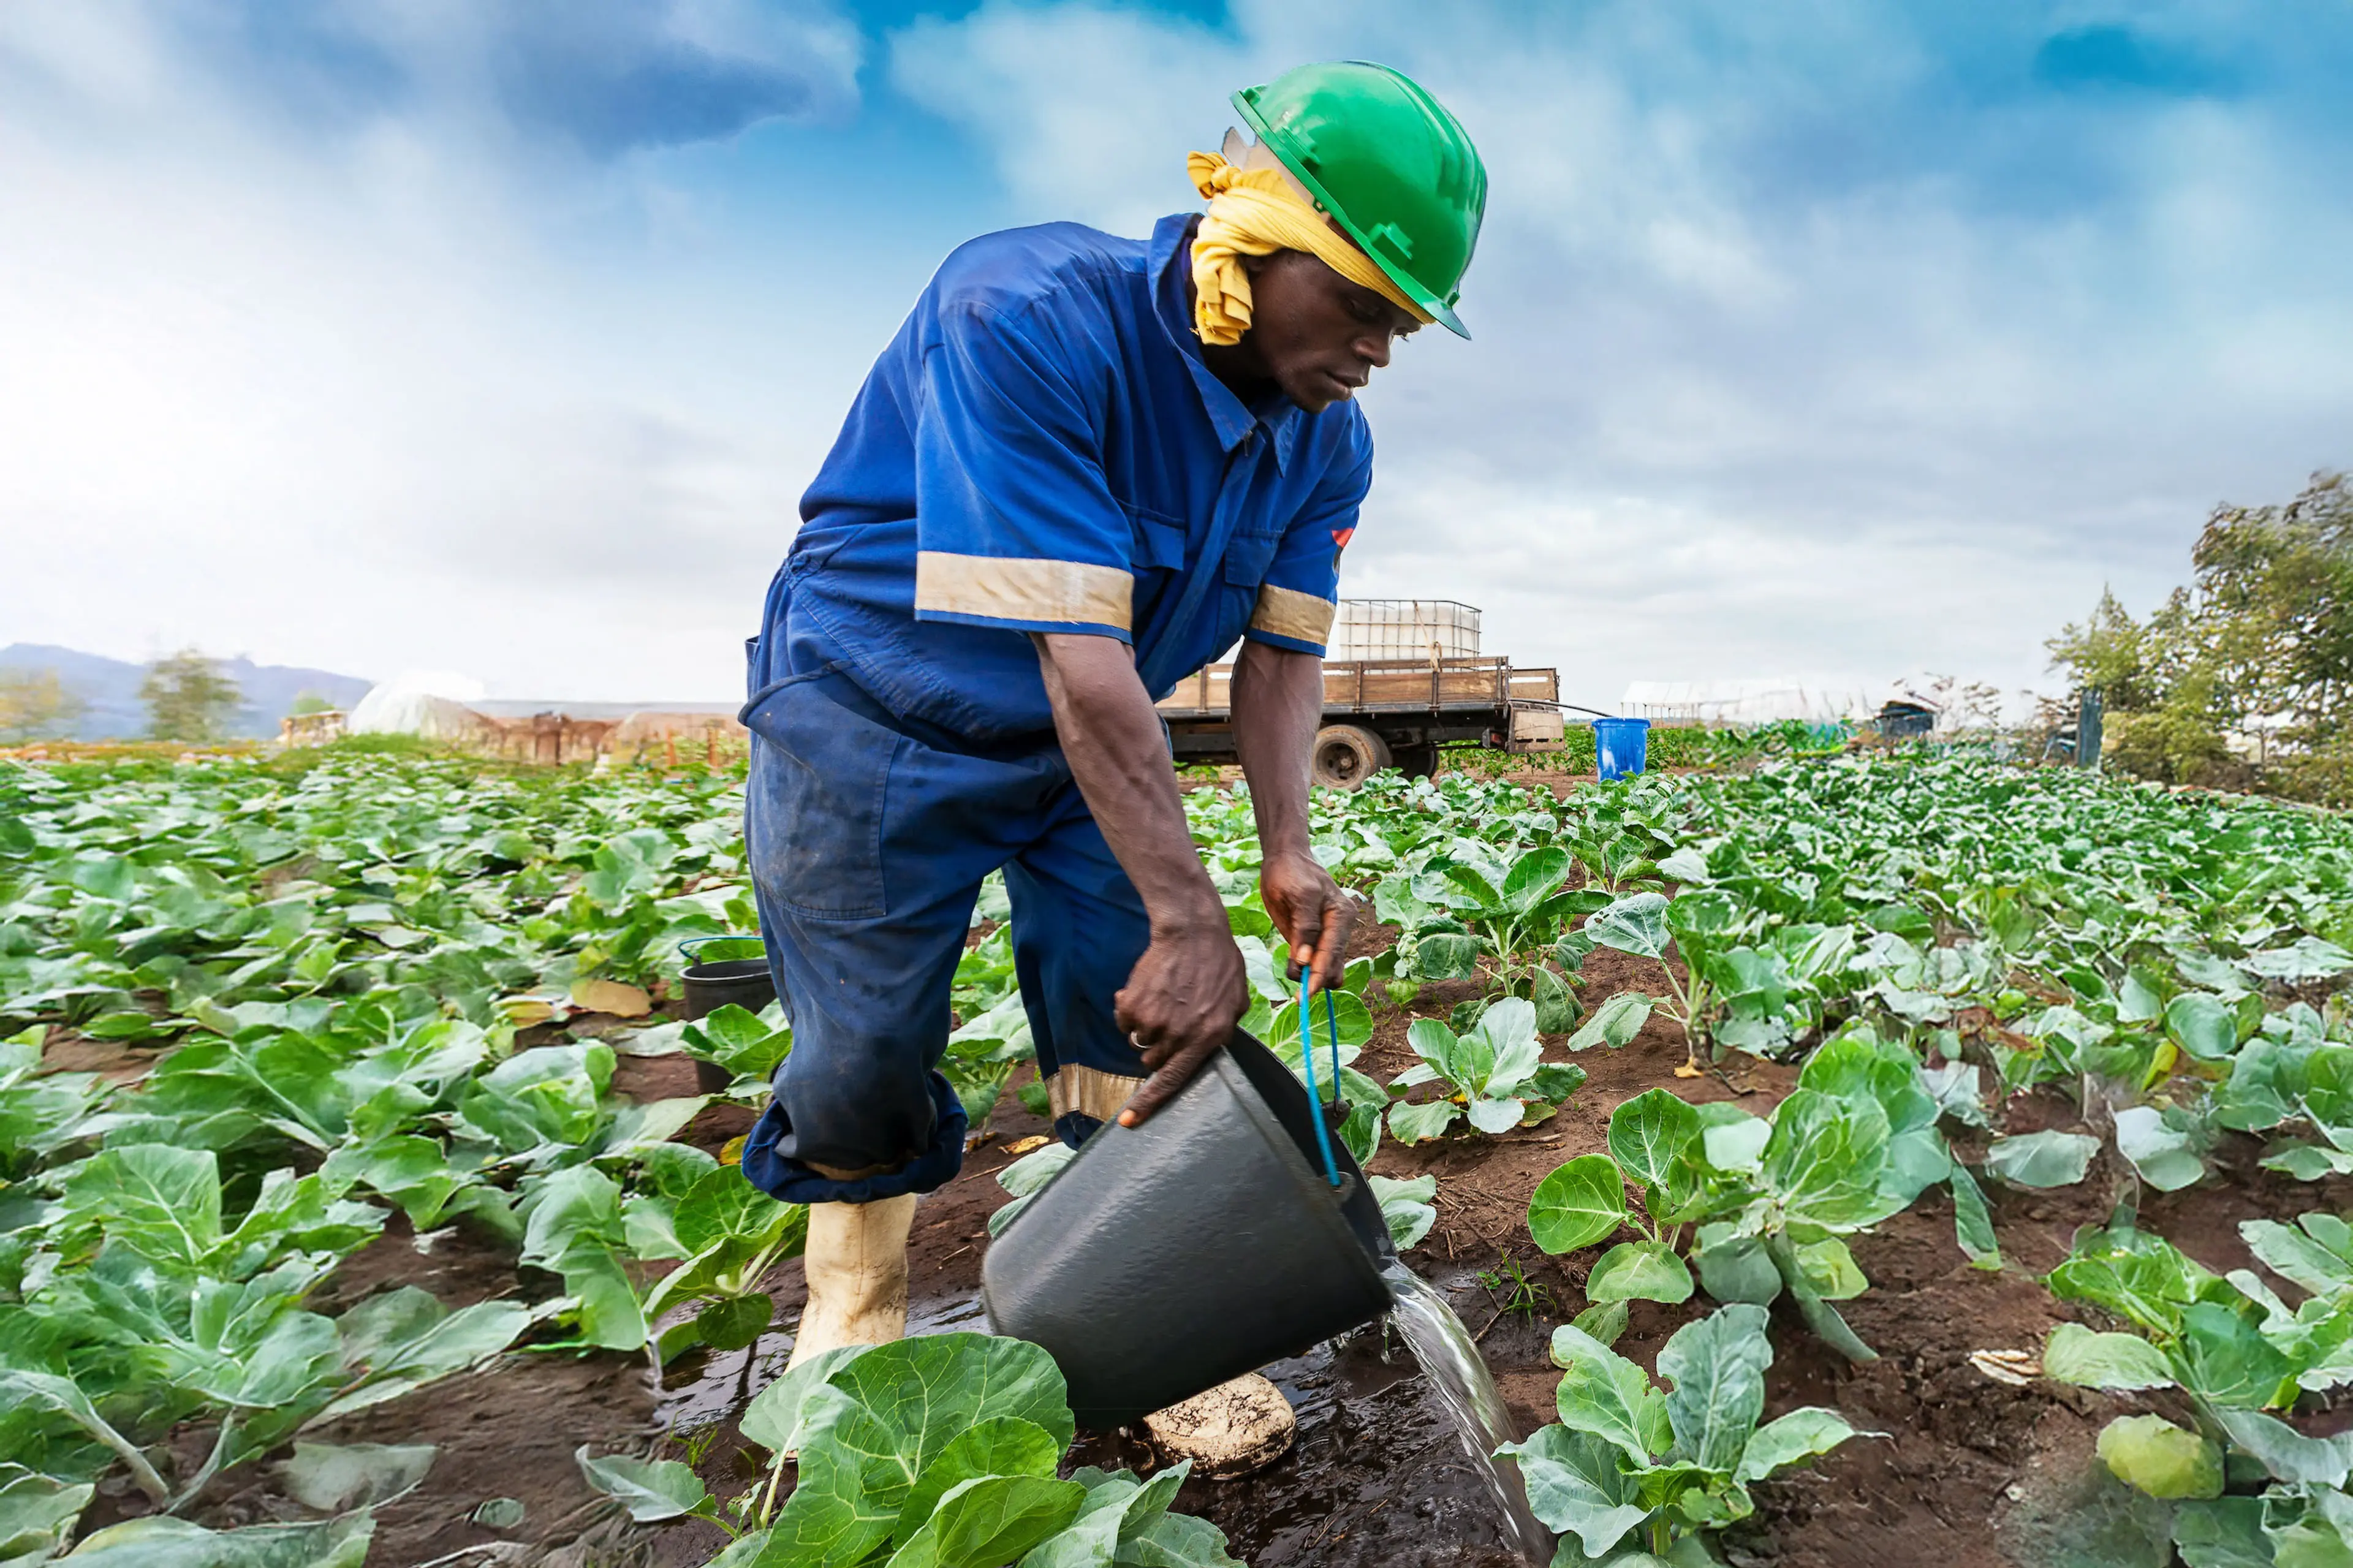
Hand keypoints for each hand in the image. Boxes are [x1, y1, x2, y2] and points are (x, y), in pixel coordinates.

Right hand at [1114, 915, 1247, 1127]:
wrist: (1192, 930)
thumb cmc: (1220, 963)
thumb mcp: (1237, 1001)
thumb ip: (1224, 1030)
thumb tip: (1209, 1049)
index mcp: (1208, 1038)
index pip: (1174, 1081)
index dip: (1148, 1104)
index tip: (1127, 1122)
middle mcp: (1180, 1035)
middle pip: (1154, 1062)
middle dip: (1159, 1049)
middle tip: (1170, 1021)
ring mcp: (1154, 1020)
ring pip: (1139, 1040)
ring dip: (1147, 1025)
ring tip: (1164, 998)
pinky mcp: (1133, 1004)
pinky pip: (1124, 1019)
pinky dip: (1131, 1008)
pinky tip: (1149, 989)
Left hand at [1260, 847, 1354, 996]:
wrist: (1285, 860)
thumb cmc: (1290, 873)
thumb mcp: (1297, 896)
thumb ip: (1303, 928)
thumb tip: (1305, 961)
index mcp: (1341, 915)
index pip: (1332, 953)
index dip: (1320, 976)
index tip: (1306, 995)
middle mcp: (1341, 927)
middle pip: (1336, 966)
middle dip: (1318, 980)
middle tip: (1297, 992)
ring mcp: (1331, 934)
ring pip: (1329, 968)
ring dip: (1313, 977)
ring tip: (1291, 972)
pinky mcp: (1318, 938)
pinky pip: (1319, 962)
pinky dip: (1309, 970)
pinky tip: (1294, 966)